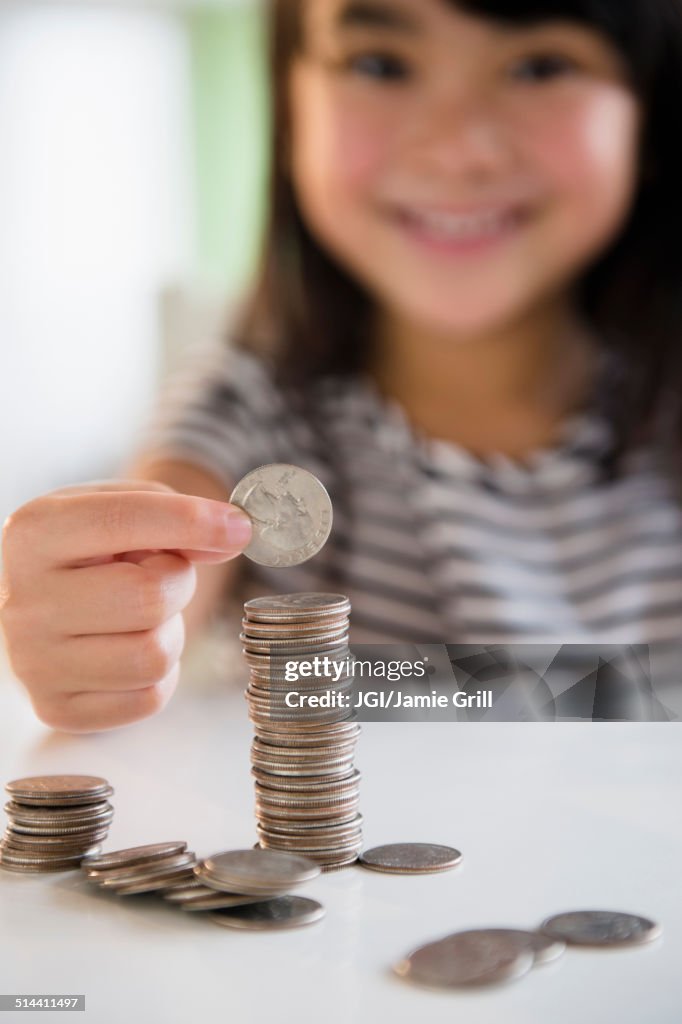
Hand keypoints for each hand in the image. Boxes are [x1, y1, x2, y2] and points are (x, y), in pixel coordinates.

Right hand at [0, 480, 251, 731]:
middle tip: (164, 575)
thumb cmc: (90, 550)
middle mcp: (22, 601)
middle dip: (178, 583)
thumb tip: (231, 536)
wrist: (45, 602)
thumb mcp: (121, 508)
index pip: (121, 521)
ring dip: (170, 632)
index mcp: (32, 534)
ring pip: (153, 656)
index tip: (237, 528)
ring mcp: (34, 663)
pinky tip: (132, 648)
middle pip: (147, 597)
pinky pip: (149, 698)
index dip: (191, 522)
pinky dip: (160, 674)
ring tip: (144, 616)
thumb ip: (176, 514)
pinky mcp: (58, 709)